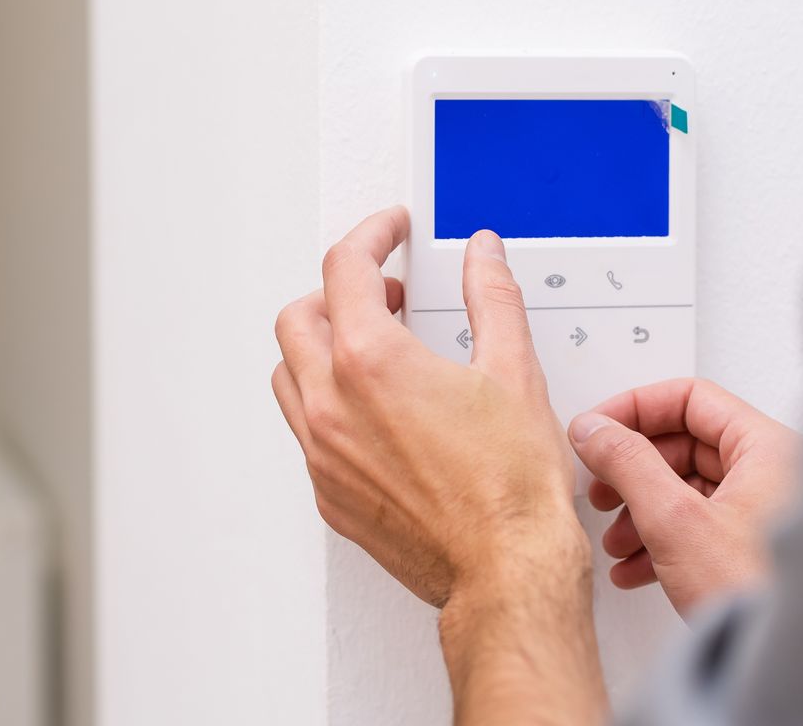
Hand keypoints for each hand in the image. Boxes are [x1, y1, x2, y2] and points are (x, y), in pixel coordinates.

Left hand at [272, 210, 588, 607]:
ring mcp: (323, 455)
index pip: (344, 267)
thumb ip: (492, 298)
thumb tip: (482, 257)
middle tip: (385, 292)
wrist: (506, 571)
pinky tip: (374, 409)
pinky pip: (306, 431)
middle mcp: (331, 407)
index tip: (390, 232)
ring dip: (321, 347)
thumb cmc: (511, 488)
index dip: (371, 236)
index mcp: (370, 363)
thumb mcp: (513, 370)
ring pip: (289, 375)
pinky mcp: (330, 495)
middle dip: (338, 291)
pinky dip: (329, 403)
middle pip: (299, 317)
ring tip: (374, 346)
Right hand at [568, 378, 802, 618]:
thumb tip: (594, 429)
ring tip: (616, 539)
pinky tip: (636, 567)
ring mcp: (766, 514)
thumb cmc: (757, 592)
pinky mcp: (754, 551)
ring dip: (641, 511)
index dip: (635, 410)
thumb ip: (626, 463)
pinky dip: (661, 541)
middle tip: (601, 486)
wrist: (791, 664)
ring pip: (687, 490)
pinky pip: (700, 527)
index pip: (690, 399)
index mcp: (767, 448)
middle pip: (684, 446)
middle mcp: (773, 474)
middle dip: (632, 471)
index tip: (598, 429)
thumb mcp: (675, 519)